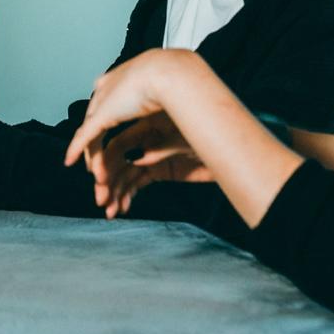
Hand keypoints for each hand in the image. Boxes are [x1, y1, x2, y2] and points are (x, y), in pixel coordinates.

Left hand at [62, 49, 195, 170]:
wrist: (173, 74)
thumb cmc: (181, 86)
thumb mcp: (168, 108)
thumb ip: (155, 131)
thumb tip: (141, 155)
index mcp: (124, 83)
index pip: (108, 111)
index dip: (105, 131)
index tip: (111, 151)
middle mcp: (108, 91)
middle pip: (96, 127)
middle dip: (98, 154)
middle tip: (103, 175)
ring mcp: (103, 102)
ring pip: (92, 136)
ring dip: (95, 161)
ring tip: (99, 181)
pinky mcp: (102, 114)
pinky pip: (85, 136)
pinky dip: (76, 149)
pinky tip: (70, 161)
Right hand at [88, 113, 213, 217]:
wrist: (235, 148)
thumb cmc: (210, 131)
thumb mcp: (183, 139)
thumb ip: (158, 150)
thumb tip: (133, 158)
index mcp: (146, 124)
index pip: (116, 144)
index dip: (104, 162)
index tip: (99, 179)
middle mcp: (145, 139)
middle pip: (117, 161)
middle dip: (107, 182)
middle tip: (101, 199)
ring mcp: (152, 155)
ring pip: (125, 175)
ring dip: (115, 192)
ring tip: (110, 210)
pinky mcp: (161, 171)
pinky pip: (138, 182)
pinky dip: (129, 195)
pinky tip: (122, 206)